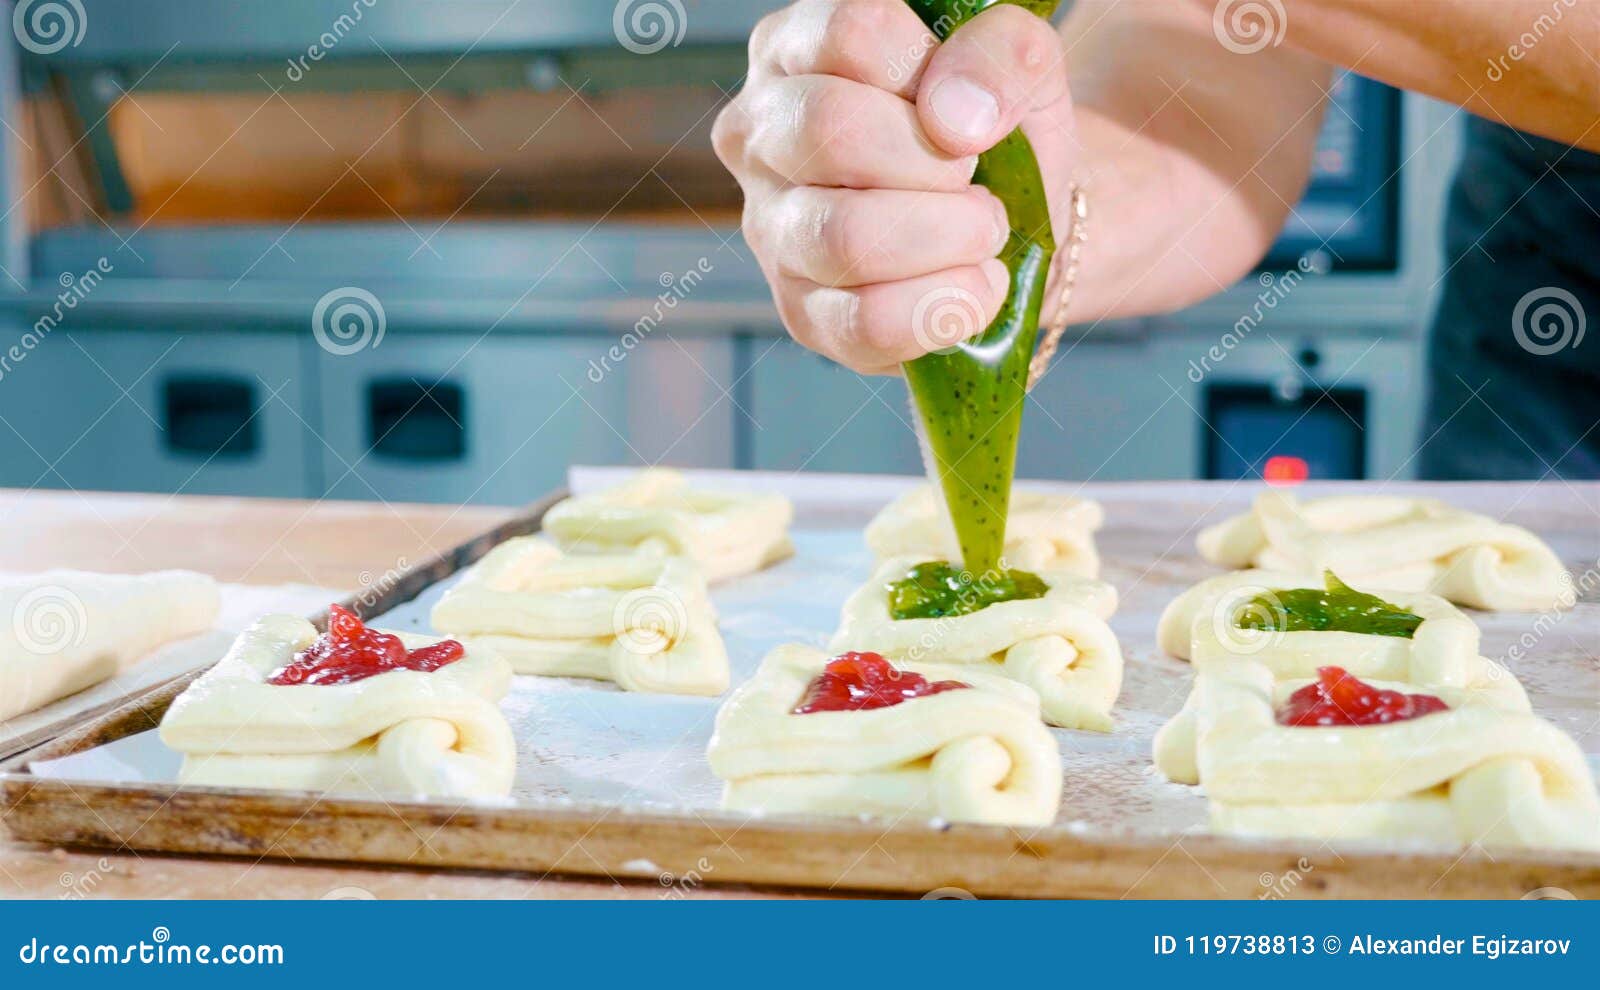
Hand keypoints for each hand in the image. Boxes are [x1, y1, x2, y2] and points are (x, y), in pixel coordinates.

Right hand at [713, 0, 1076, 373]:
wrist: (1016, 219)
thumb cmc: (995, 130)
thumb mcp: (1019, 66)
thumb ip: (1000, 55)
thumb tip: (954, 119)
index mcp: (796, 50)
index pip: (852, 34)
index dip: (930, 72)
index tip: (964, 106)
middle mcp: (762, 137)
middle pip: (831, 129)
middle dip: (934, 161)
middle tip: (975, 175)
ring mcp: (773, 232)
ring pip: (844, 236)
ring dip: (948, 235)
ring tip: (985, 229)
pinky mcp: (805, 315)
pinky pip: (867, 321)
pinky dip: (944, 305)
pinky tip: (978, 285)